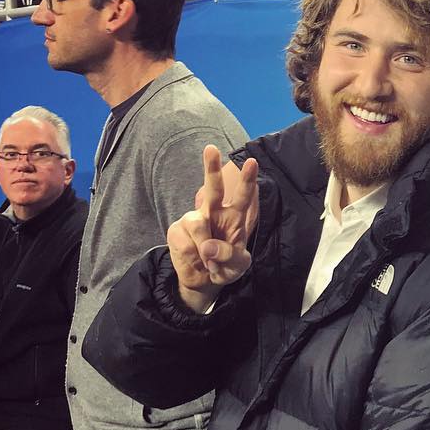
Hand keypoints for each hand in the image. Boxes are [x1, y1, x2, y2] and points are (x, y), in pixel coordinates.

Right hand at [167, 146, 258, 313]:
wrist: (202, 281)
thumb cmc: (225, 267)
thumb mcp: (237, 266)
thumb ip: (229, 256)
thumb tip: (207, 246)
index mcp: (234, 217)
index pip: (244, 197)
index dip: (248, 180)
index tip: (252, 162)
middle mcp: (214, 213)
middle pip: (213, 189)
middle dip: (211, 168)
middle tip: (211, 149)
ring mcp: (194, 220)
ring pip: (197, 224)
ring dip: (204, 247)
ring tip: (208, 261)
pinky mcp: (177, 231)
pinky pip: (185, 242)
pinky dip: (193, 257)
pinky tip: (195, 260)